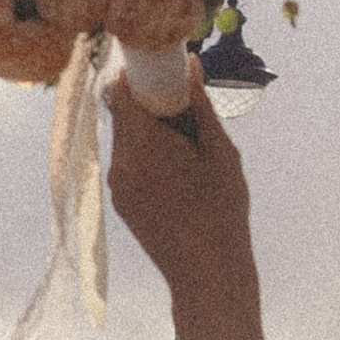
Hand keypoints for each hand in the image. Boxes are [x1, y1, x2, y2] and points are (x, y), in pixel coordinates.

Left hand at [105, 68, 258, 309]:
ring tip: (185, 147)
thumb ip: (200, 106)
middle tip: (183, 109)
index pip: (119, 92)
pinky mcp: (121, 203)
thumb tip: (190, 66)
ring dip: (148, 133)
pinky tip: (177, 174)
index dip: (135, 77)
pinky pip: (128, 165)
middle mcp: (121, 162)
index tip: (161, 74)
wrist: (207, 272)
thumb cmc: (222, 210)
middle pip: (121, 115)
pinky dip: (145, 157)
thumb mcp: (221, 152)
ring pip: (125, 141)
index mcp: (144, 144)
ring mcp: (117, 186)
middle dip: (146, 104)